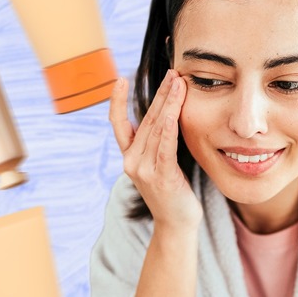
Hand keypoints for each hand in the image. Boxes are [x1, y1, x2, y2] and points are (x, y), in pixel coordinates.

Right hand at [109, 70, 202, 230]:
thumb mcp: (159, 164)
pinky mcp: (162, 177)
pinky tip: (174, 111)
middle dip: (161, 94)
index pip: (119, 123)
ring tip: (179, 83)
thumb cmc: (172, 192)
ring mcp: (144, 170)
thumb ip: (156, 143)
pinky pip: (165, 146)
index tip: (121, 79)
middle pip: (147, 120)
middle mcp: (132, 161)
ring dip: (169, 103)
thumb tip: (164, 116)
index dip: (118, 101)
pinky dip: (170, 127)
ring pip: (158, 129)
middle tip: (172, 72)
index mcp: (129, 157)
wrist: (177, 224)